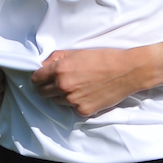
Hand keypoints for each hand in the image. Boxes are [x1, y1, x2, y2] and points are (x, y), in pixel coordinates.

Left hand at [31, 48, 152, 117]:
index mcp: (60, 69)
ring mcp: (73, 100)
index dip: (39, 78)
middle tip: (59, 83)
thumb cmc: (104, 58)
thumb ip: (57, 58)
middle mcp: (63, 86)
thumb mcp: (78, 52)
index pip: (36, 79)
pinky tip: (88, 94)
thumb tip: (43, 65)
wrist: (127, 71)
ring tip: (78, 87)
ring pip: (57, 101)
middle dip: (47, 88)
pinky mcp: (83, 110)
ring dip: (62, 96)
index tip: (43, 78)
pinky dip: (76, 103)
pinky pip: (72, 108)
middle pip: (42, 93)